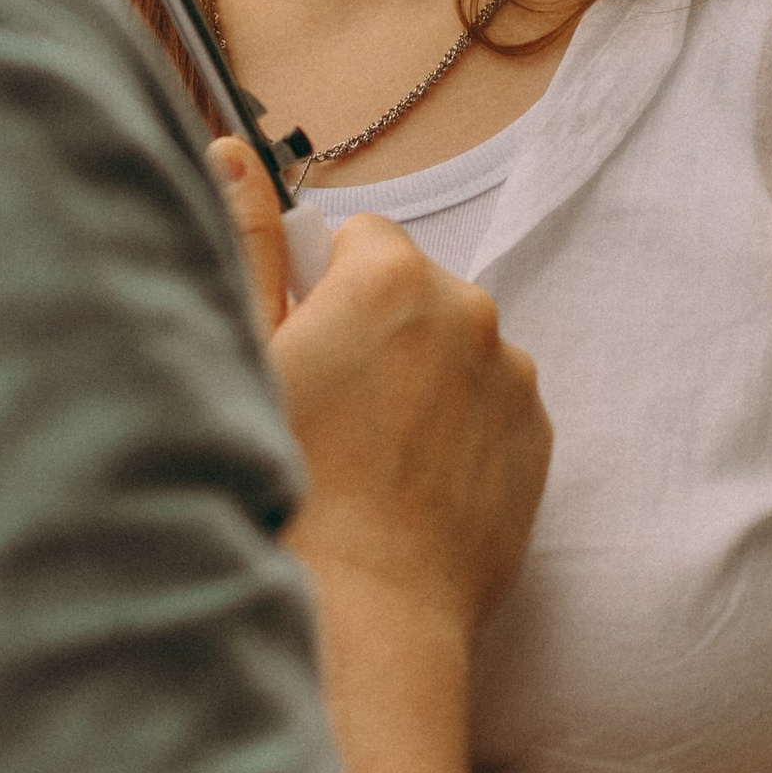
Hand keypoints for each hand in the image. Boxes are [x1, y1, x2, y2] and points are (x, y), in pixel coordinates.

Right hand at [214, 155, 548, 642]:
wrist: (360, 620)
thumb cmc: (282, 488)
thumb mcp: (243, 352)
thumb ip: (247, 240)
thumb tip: (234, 153)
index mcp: (391, 274)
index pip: (359, 237)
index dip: (320, 291)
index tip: (301, 349)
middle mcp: (469, 309)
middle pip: (412, 293)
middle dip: (376, 333)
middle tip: (326, 413)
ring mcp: (513, 378)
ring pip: (454, 352)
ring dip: (419, 382)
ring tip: (368, 458)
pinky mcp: (537, 440)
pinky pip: (490, 408)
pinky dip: (457, 430)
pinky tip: (408, 484)